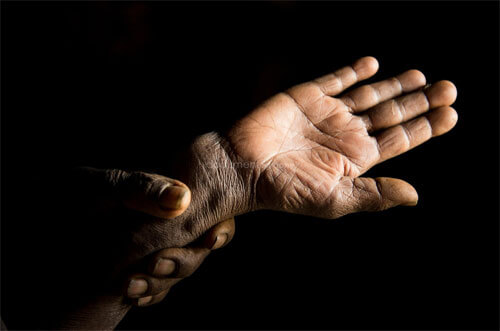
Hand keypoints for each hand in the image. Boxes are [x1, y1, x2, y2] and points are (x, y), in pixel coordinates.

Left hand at [27, 167, 232, 328]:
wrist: (31, 236)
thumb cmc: (62, 202)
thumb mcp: (98, 188)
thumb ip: (139, 188)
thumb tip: (181, 198)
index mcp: (160, 198)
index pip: (204, 212)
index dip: (216, 227)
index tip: (210, 239)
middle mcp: (160, 224)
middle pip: (196, 247)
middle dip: (183, 260)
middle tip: (156, 264)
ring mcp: (148, 249)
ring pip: (177, 271)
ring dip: (163, 280)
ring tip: (131, 285)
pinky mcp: (134, 271)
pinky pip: (157, 288)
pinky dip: (150, 293)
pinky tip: (133, 294)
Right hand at [175, 56, 456, 237]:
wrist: (243, 168)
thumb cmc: (286, 190)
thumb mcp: (335, 199)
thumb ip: (374, 194)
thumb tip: (415, 196)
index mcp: (356, 158)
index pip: (399, 140)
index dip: (425, 128)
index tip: (451, 114)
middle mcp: (346, 133)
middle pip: (391, 114)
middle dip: (420, 102)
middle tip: (448, 89)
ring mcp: (327, 113)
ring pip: (369, 95)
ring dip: (395, 85)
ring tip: (421, 77)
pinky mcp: (306, 97)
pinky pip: (335, 80)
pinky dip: (353, 71)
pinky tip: (373, 65)